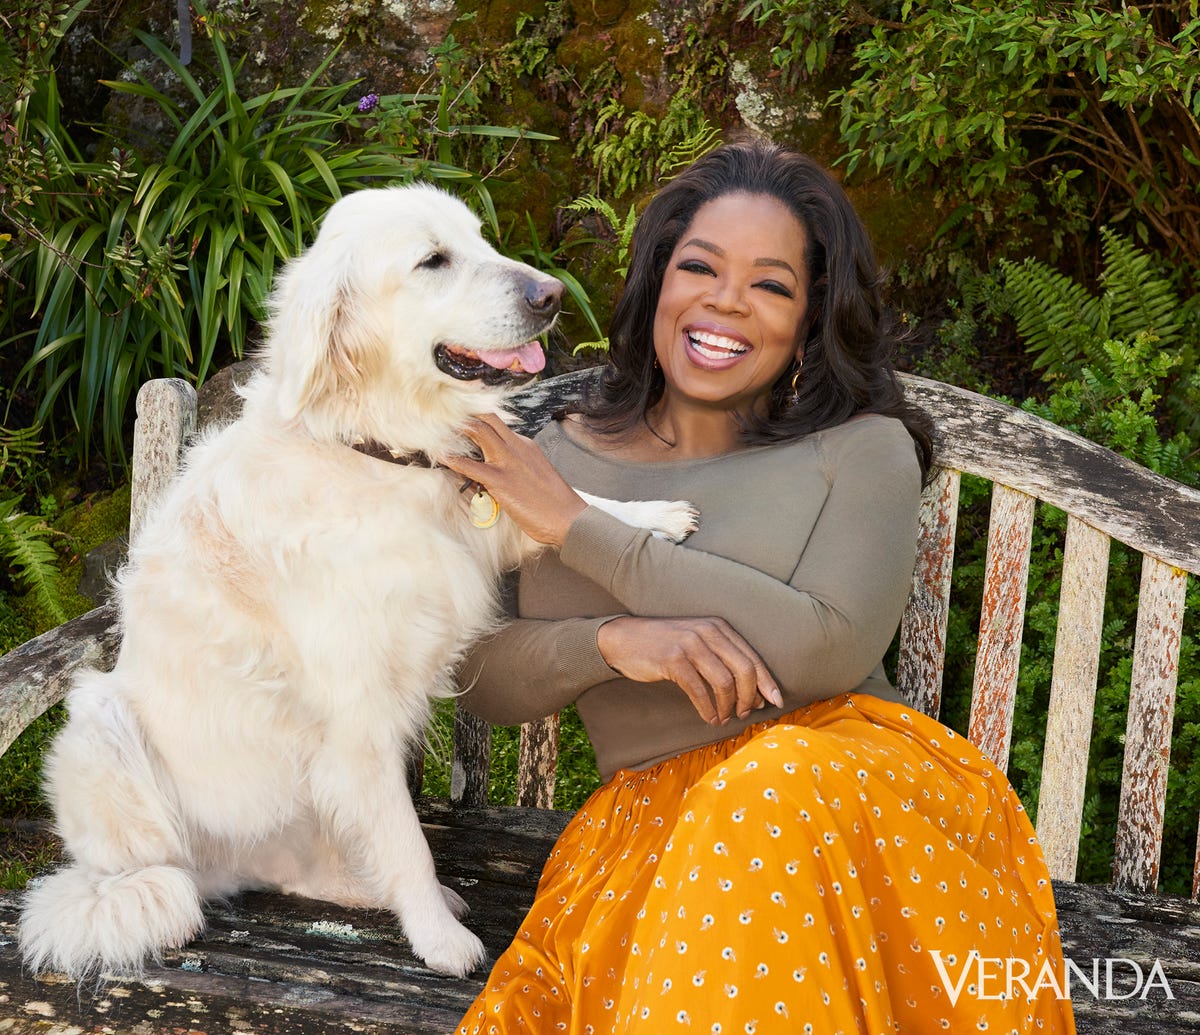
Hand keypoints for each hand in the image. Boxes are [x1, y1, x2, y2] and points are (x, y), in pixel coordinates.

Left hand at [442, 414, 585, 545]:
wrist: (568, 517)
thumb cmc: (553, 503)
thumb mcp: (535, 474)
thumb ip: (516, 466)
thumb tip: (495, 469)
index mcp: (525, 445)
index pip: (497, 423)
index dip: (477, 415)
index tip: (461, 410)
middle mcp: (517, 446)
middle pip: (486, 417)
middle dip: (464, 411)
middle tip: (443, 409)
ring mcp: (508, 461)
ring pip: (479, 431)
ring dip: (457, 427)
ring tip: (436, 426)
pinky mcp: (500, 480)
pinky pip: (470, 465)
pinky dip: (453, 459)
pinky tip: (440, 456)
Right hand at [597, 616, 783, 725]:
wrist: (624, 639)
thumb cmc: (665, 645)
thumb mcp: (698, 643)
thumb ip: (723, 660)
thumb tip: (754, 693)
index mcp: (719, 627)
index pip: (752, 657)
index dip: (766, 682)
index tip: (776, 703)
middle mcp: (707, 632)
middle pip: (744, 670)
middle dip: (750, 698)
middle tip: (746, 714)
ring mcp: (690, 644)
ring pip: (725, 682)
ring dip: (729, 706)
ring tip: (724, 718)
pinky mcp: (673, 659)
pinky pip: (699, 690)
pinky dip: (708, 709)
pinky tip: (709, 718)